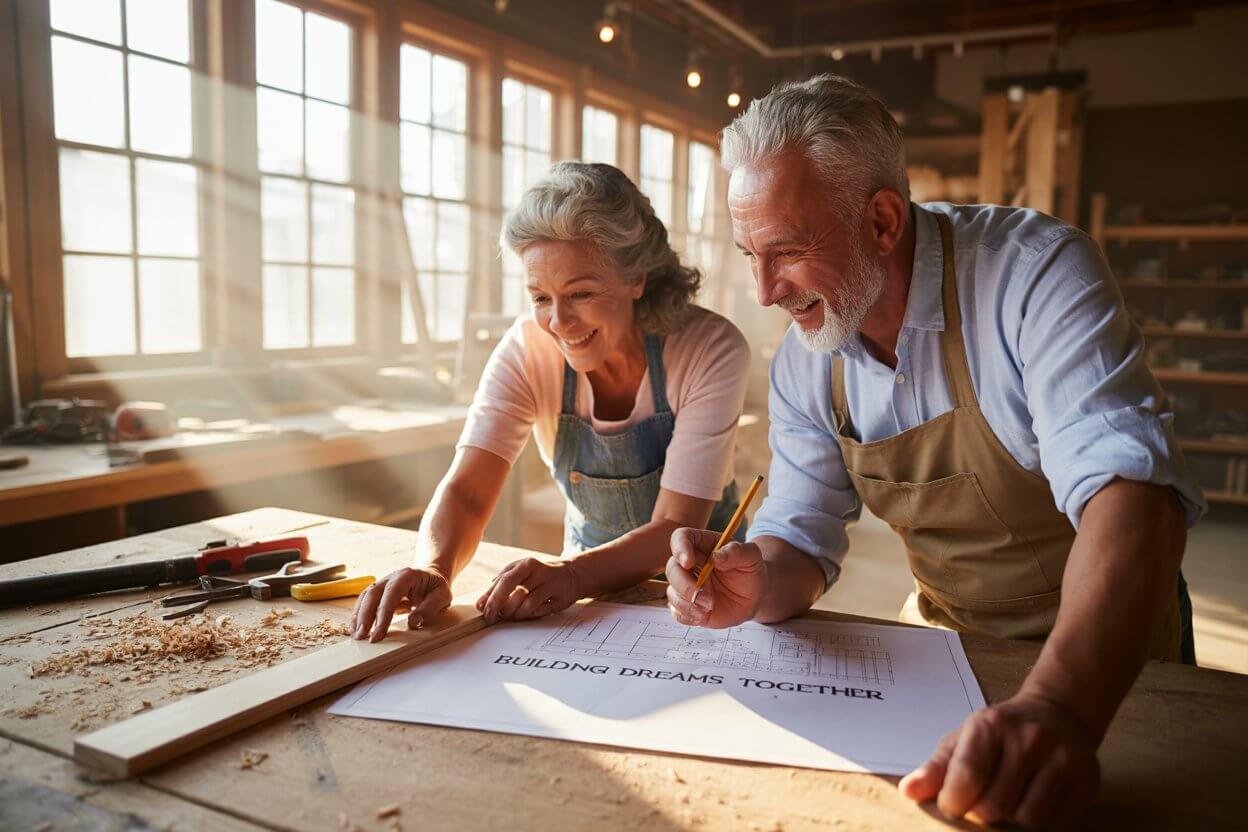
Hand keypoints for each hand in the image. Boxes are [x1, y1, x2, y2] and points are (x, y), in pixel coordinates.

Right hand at [350, 566, 451, 641]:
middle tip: (362, 636)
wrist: (432, 577)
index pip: (392, 593)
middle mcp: (392, 577)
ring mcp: (383, 583)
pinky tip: (356, 628)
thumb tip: (413, 622)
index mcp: (407, 575)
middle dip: (365, 616)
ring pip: (365, 597)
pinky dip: (359, 615)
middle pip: (373, 594)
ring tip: (356, 635)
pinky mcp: (379, 592)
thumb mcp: (442, 596)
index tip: (378, 633)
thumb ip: (430, 608)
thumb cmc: (436, 587)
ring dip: (358, 616)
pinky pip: (365, 602)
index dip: (383, 614)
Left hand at [476, 558, 582, 624]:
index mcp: (524, 564)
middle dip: (499, 606)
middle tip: (493, 618)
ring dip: (515, 614)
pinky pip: (540, 611)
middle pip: (513, 589)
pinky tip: (529, 614)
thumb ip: (501, 586)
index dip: (490, 597)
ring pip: (526, 604)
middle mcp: (537, 571)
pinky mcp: (560, 596)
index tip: (482, 609)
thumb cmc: (539, 577)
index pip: (503, 580)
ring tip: (513, 615)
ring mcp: (550, 583)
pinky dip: (530, 615)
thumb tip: (482, 602)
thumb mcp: (520, 575)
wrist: (570, 575)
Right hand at [665, 528, 766, 628]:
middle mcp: (690, 565)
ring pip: (672, 592)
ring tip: (710, 607)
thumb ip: (736, 552)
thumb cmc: (750, 571)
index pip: (681, 538)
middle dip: (684, 584)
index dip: (680, 548)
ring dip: (688, 603)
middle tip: (706, 598)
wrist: (754, 596)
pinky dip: (687, 615)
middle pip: (672, 568)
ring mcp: (687, 586)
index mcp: (702, 545)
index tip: (689, 562)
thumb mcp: (751, 556)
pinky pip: (676, 612)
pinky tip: (704, 615)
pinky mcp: (688, 606)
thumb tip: (716, 557)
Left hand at [898, 692, 1100, 829]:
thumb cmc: (1001, 733)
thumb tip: (908, 792)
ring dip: (1012, 822)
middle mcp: (1030, 738)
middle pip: (994, 806)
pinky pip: (1056, 826)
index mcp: (991, 725)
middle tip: (984, 803)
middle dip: (982, 814)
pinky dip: (1040, 826)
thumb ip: (936, 768)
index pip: (968, 776)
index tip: (953, 805)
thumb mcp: (963, 739)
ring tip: (1009, 803)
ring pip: (1026, 820)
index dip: (954, 802)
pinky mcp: (1088, 781)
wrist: (1058, 714)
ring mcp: (1063, 759)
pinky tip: (1033, 804)